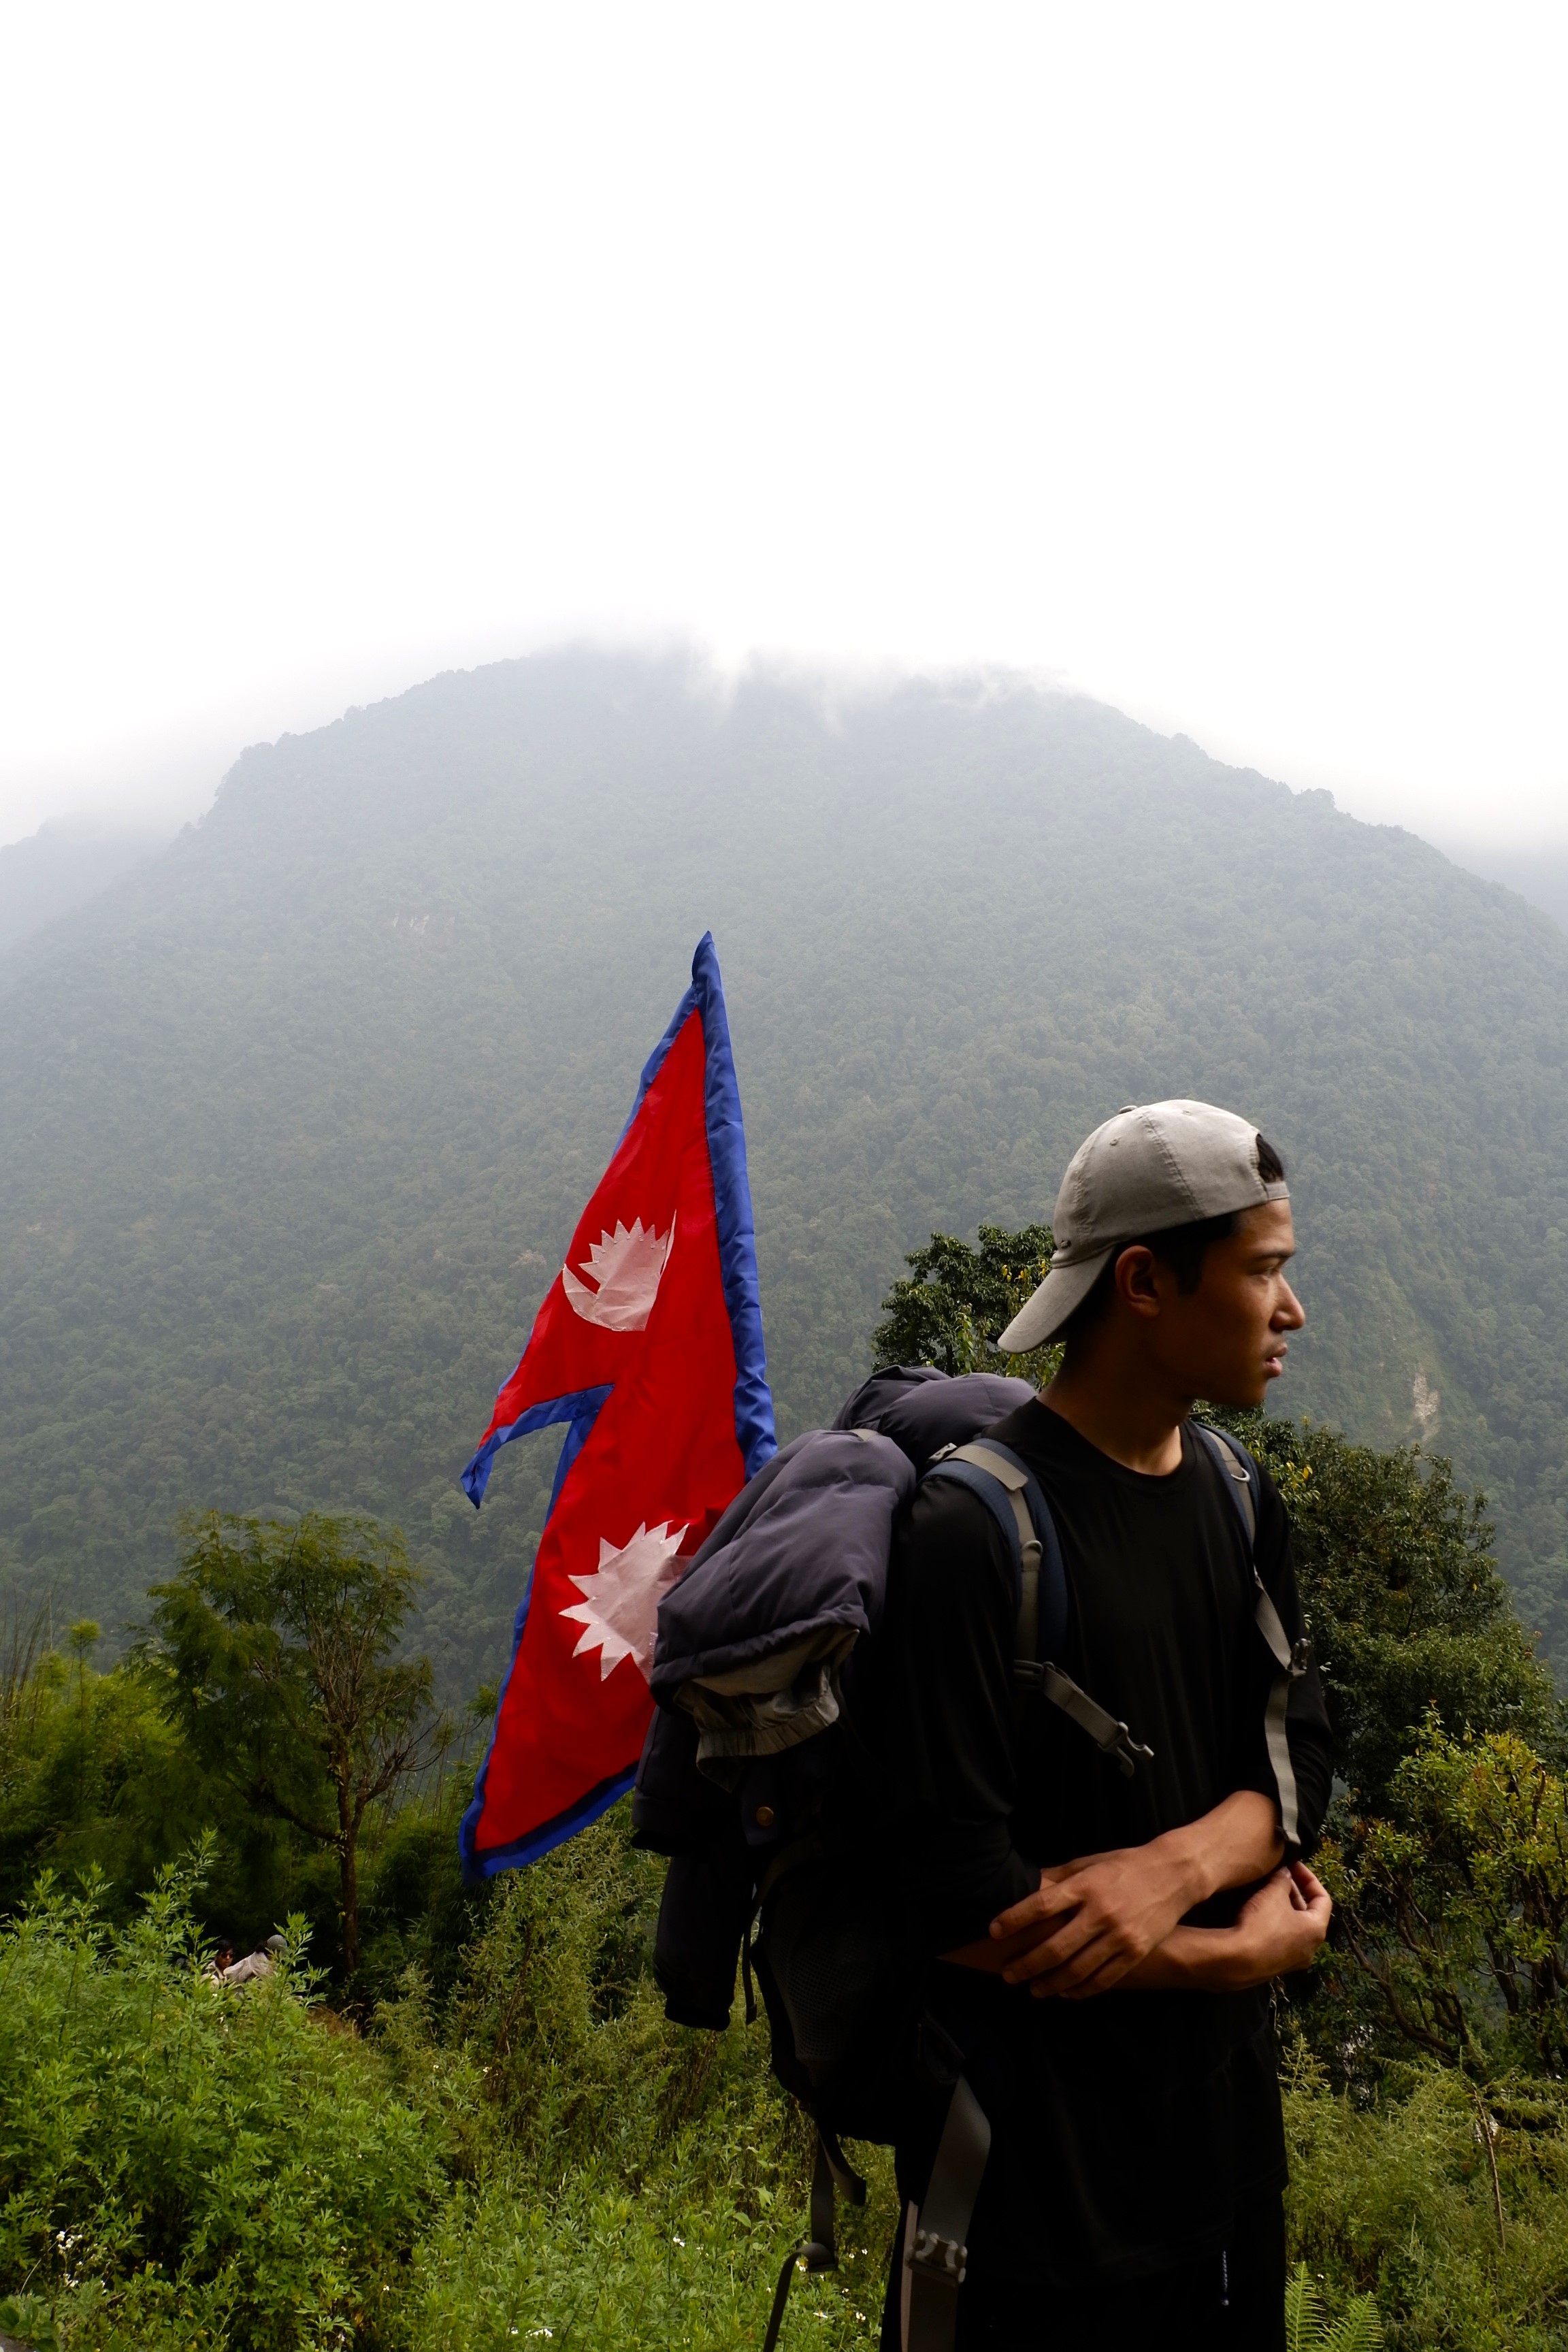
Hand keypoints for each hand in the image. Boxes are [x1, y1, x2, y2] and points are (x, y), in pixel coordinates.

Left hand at [988, 1842, 1200, 1998]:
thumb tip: (1027, 1885)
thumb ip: (1059, 1877)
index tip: (994, 1931)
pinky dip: (1081, 1990)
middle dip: (1027, 1964)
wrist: (1173, 1875)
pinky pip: (1103, 1979)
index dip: (1014, 1919)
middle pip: (1055, 1946)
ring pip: (1077, 1970)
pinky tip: (1066, 1993)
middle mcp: (1100, 1912)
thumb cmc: (1125, 1864)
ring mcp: (1119, 1936)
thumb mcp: (1089, 1862)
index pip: (1041, 1905)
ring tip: (1033, 1989)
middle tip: (1008, 1974)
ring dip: (1050, 1984)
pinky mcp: (1135, 1952)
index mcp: (1086, 1886)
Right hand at [1231, 1861, 1330, 1979]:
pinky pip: (1281, 1939)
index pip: (1323, 1898)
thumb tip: (1286, 1873)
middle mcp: (1311, 1948)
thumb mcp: (1273, 1893)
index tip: (1292, 1865)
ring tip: (1267, 1891)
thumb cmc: (1262, 1924)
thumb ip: (1283, 1879)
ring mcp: (1293, 1960)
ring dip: (1284, 1907)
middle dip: (1294, 1891)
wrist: (1237, 1961)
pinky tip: (1258, 1913)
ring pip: (1293, 1927)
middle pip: (1308, 1913)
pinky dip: (1275, 1922)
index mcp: (1316, 1929)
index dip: (1308, 1877)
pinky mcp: (1276, 1965)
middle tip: (1278, 1875)